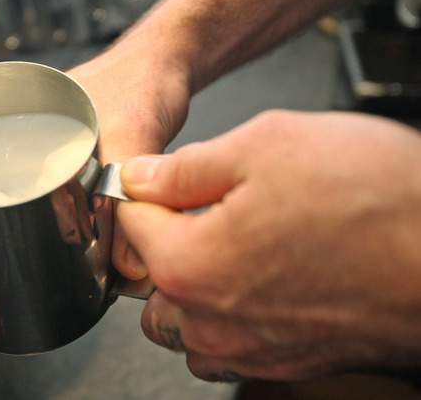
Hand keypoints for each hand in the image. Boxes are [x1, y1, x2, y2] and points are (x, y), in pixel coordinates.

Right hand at [0, 43, 191, 276]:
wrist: (166, 64)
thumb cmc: (140, 77)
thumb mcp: (133, 130)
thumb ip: (129, 192)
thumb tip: (123, 260)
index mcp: (8, 113)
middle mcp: (11, 133)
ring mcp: (32, 151)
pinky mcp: (58, 166)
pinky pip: (22, 202)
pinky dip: (14, 226)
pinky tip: (21, 248)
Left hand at [117, 110, 420, 380]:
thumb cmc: (377, 202)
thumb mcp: (267, 145)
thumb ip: (186, 167)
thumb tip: (141, 178)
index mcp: (189, 264)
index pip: (130, 223)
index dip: (147, 190)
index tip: (164, 179)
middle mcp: (209, 321)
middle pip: (150, 279)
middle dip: (166, 240)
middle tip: (209, 208)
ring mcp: (247, 350)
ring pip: (182, 321)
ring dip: (192, 285)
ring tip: (238, 244)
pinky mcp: (284, 362)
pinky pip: (225, 345)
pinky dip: (227, 316)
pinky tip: (264, 278)